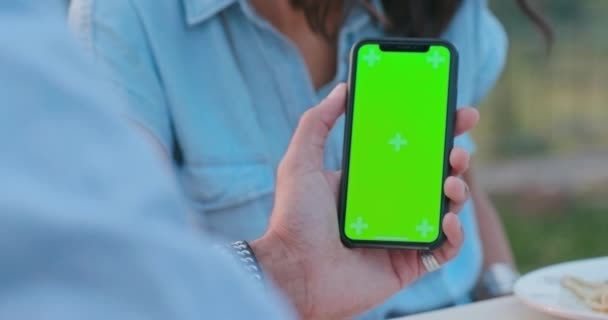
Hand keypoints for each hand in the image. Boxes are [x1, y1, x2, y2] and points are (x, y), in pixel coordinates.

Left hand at [252, 84, 478, 319]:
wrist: (293, 271)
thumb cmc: (294, 219)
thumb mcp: (300, 161)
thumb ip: (317, 123)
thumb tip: (341, 89)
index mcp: (371, 180)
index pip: (410, 151)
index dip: (436, 132)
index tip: (455, 112)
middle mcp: (390, 204)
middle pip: (434, 176)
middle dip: (455, 158)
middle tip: (459, 148)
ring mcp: (401, 233)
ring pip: (445, 208)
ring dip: (458, 191)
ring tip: (451, 181)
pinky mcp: (409, 262)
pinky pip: (443, 249)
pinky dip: (454, 235)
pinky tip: (447, 220)